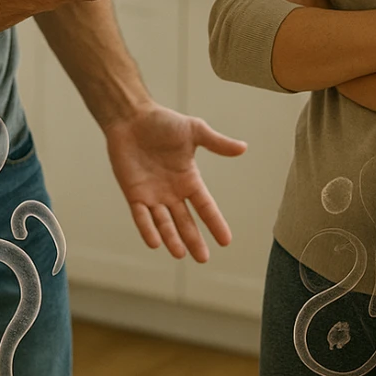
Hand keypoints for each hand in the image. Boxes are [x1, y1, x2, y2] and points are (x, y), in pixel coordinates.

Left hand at [104, 106, 247, 262]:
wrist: (132, 117)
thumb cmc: (163, 122)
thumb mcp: (195, 131)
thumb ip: (217, 143)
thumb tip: (243, 148)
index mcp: (188, 179)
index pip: (205, 206)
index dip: (215, 223)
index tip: (226, 241)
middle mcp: (172, 192)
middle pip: (185, 221)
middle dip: (194, 239)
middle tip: (203, 258)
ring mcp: (153, 195)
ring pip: (164, 223)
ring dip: (172, 238)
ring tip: (180, 254)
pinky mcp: (134, 194)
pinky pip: (141, 216)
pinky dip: (147, 229)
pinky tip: (155, 242)